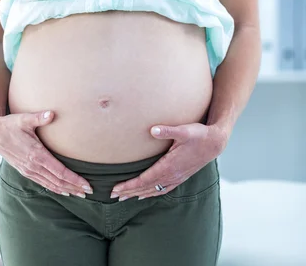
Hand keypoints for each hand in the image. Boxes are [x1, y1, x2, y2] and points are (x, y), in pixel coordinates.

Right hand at [0, 110, 92, 197]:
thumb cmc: (11, 124)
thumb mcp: (24, 119)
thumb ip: (39, 117)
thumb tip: (51, 113)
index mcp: (36, 155)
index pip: (60, 172)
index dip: (74, 179)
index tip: (86, 184)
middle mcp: (33, 166)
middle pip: (58, 181)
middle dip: (74, 187)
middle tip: (89, 192)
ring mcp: (29, 171)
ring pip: (51, 185)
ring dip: (66, 190)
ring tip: (79, 194)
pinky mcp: (25, 171)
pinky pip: (43, 183)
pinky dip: (54, 188)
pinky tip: (63, 190)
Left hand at [110, 122, 227, 200]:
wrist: (214, 143)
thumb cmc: (199, 135)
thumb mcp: (184, 130)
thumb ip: (168, 130)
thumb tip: (153, 129)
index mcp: (169, 166)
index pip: (145, 180)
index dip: (130, 185)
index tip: (116, 189)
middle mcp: (172, 175)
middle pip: (146, 187)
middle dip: (129, 192)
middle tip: (113, 195)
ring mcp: (176, 178)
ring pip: (154, 190)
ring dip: (138, 194)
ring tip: (124, 197)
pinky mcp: (180, 177)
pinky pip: (163, 190)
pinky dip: (151, 193)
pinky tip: (145, 194)